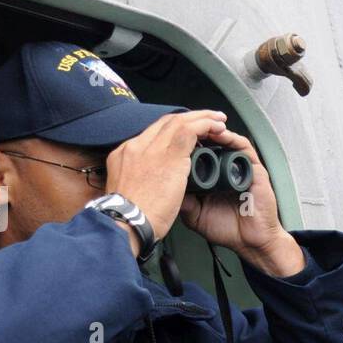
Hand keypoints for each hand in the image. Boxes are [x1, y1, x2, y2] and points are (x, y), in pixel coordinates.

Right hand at [104, 110, 230, 244]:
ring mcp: (151, 149)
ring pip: (179, 121)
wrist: (124, 224)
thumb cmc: (126, 220)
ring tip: (218, 119)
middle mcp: (136, 147)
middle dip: (188, 118)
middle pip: (165, 122)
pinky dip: (206, 125)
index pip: (151, 134)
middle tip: (207, 119)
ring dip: (201, 118)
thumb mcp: (128, 196)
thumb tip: (154, 188)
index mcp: (124, 156)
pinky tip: (218, 127)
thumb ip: (140, 184)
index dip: (172, 129)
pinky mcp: (169, 156)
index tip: (187, 133)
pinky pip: (191, 130)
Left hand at [178, 129, 304, 276]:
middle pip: (207, 139)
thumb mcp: (194, 214)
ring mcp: (239, 166)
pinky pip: (243, 147)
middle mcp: (224, 167)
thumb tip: (164, 184)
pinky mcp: (254, 169)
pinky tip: (219, 134)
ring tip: (198, 127)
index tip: (168, 138)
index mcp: (209, 175)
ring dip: (211, 130)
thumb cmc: (228, 229)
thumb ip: (181, 199)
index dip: (182, 141)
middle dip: (194, 130)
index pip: (194, 150)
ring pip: (224, 139)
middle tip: (180, 127)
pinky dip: (231, 138)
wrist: (251, 242)